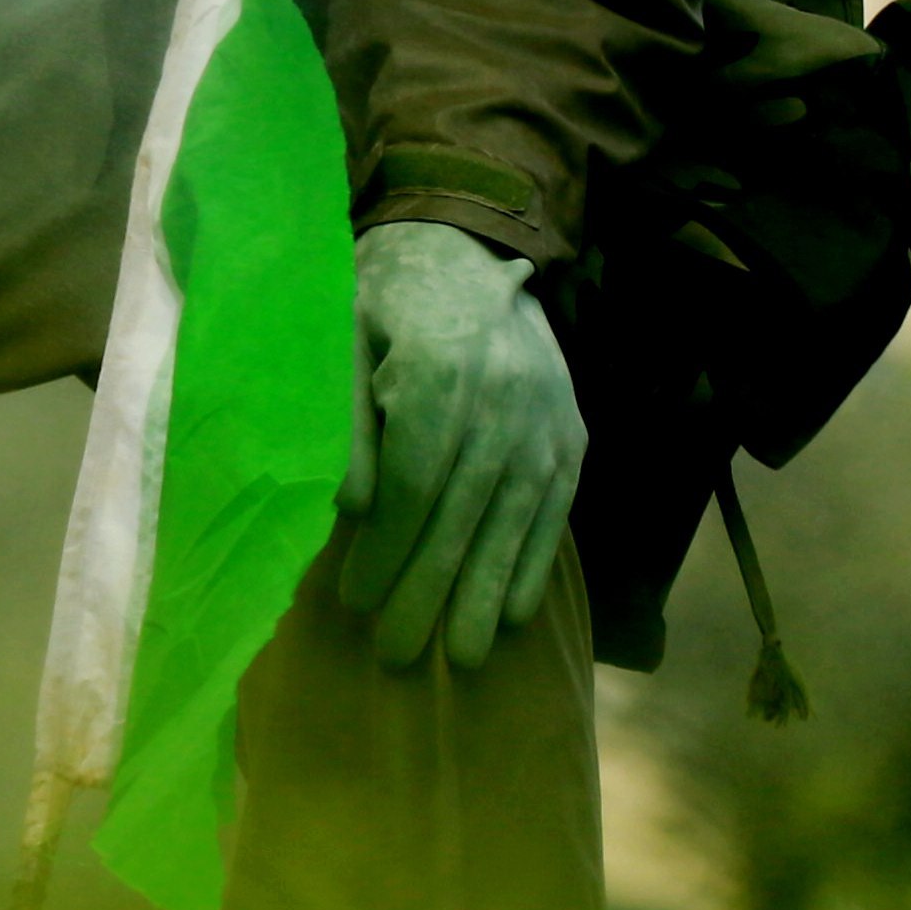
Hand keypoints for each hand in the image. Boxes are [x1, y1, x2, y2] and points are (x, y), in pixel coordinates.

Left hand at [338, 220, 585, 671]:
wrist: (463, 250)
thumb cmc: (379, 301)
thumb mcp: (338, 338)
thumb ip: (344, 419)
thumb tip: (349, 509)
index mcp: (443, 366)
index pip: (415, 478)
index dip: (387, 545)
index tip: (355, 599)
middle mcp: (507, 396)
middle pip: (464, 511)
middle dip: (430, 589)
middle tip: (397, 656)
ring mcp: (548, 418)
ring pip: (513, 520)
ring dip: (484, 594)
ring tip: (459, 659)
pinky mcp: (573, 434)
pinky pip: (555, 511)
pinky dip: (532, 564)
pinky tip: (510, 616)